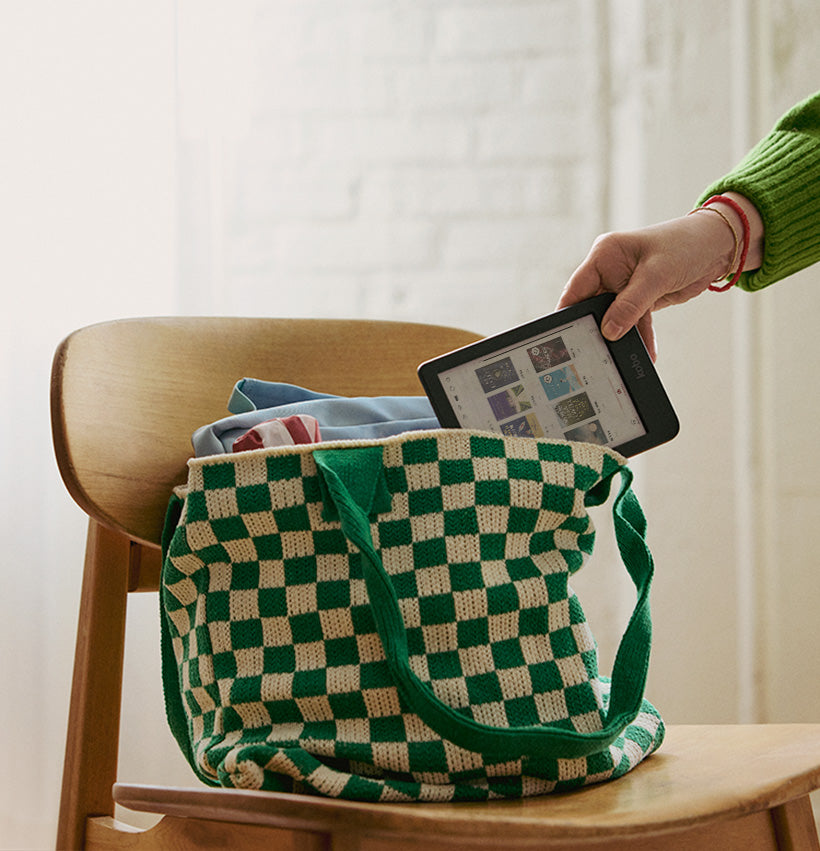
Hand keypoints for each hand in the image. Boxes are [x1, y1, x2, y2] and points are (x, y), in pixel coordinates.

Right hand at [557, 194, 762, 360]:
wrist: (718, 246)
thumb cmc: (686, 245)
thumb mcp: (656, 275)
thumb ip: (630, 304)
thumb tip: (609, 331)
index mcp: (604, 255)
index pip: (576, 288)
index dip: (568, 312)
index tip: (565, 335)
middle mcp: (610, 270)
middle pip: (593, 307)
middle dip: (596, 328)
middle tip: (595, 351)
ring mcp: (624, 286)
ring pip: (614, 318)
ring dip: (620, 337)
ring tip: (620, 358)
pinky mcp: (641, 299)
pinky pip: (633, 322)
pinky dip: (639, 337)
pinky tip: (645, 352)